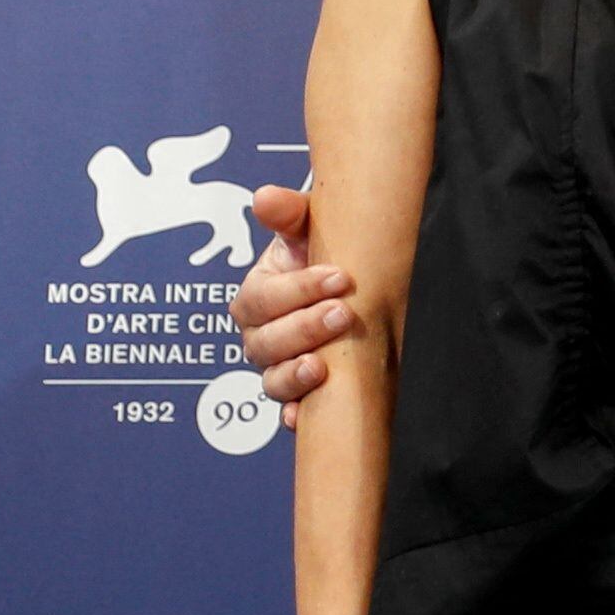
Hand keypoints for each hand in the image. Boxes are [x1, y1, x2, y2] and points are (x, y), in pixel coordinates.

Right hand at [235, 186, 355, 404]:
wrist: (356, 286)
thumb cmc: (325, 256)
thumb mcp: (309, 229)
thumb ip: (289, 215)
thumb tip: (265, 198)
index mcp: (258, 295)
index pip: (263, 298)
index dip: (298, 289)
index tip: (340, 276)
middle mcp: (262, 335)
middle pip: (265, 343)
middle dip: (303, 329)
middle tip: (342, 313)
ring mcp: (279, 367)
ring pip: (272, 380)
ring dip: (294, 376)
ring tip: (321, 367)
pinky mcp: (301, 393)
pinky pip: (290, 412)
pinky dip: (295, 415)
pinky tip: (305, 416)